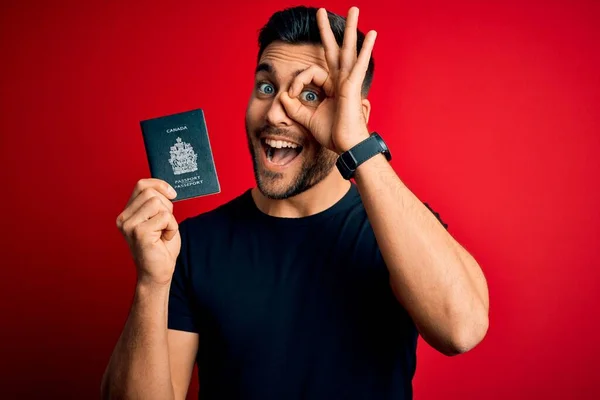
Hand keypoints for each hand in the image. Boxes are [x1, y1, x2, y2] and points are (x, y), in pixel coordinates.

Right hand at [116, 178, 179, 286]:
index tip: (172, 194)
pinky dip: (171, 227)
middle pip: (151, 192)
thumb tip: (166, 188)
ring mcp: (130, 225)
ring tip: (163, 232)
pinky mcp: (139, 232)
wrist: (158, 273)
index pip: (141, 185)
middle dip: (167, 206)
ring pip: (158, 203)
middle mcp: (124, 218)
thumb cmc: (161, 247)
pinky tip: (164, 239)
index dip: (159, 185)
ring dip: (169, 218)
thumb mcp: (160, 219)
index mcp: (127, 213)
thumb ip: (157, 203)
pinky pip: (164, 217)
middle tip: (165, 224)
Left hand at [280, 6, 376, 153]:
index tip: (290, 95)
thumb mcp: (306, 118)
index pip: (310, 72)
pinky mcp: (352, 86)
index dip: (297, 81)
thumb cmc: (332, 134)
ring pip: (348, 50)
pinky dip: (365, 49)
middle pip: (334, 49)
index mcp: (331, 86)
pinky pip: (358, 64)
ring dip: (350, 29)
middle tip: (322, 11)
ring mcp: (348, 81)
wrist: (346, 146)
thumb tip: (282, 95)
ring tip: (354, 9)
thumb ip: (294, 107)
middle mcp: (340, 80)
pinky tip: (372, 35)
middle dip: (327, 30)